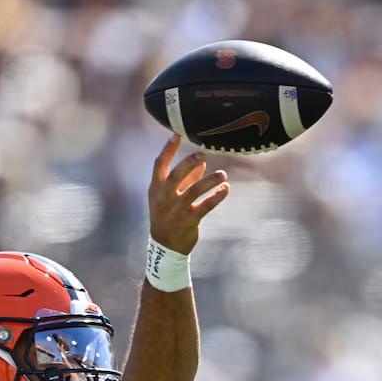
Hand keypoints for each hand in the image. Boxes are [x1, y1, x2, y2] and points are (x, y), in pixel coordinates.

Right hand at [148, 134, 229, 254]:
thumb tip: (202, 161)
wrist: (165, 246)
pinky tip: (225, 189)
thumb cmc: (168, 215)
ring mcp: (176, 210)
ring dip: (210, 180)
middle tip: (202, 154)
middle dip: (189, 163)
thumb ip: (185, 178)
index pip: (159, 165)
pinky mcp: (188, 221)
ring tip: (223, 175)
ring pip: (194, 190)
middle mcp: (164, 198)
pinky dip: (217, 196)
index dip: (168, 149)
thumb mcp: (169, 196)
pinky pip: (205, 206)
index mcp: (156, 189)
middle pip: (176, 175)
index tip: (177, 135)